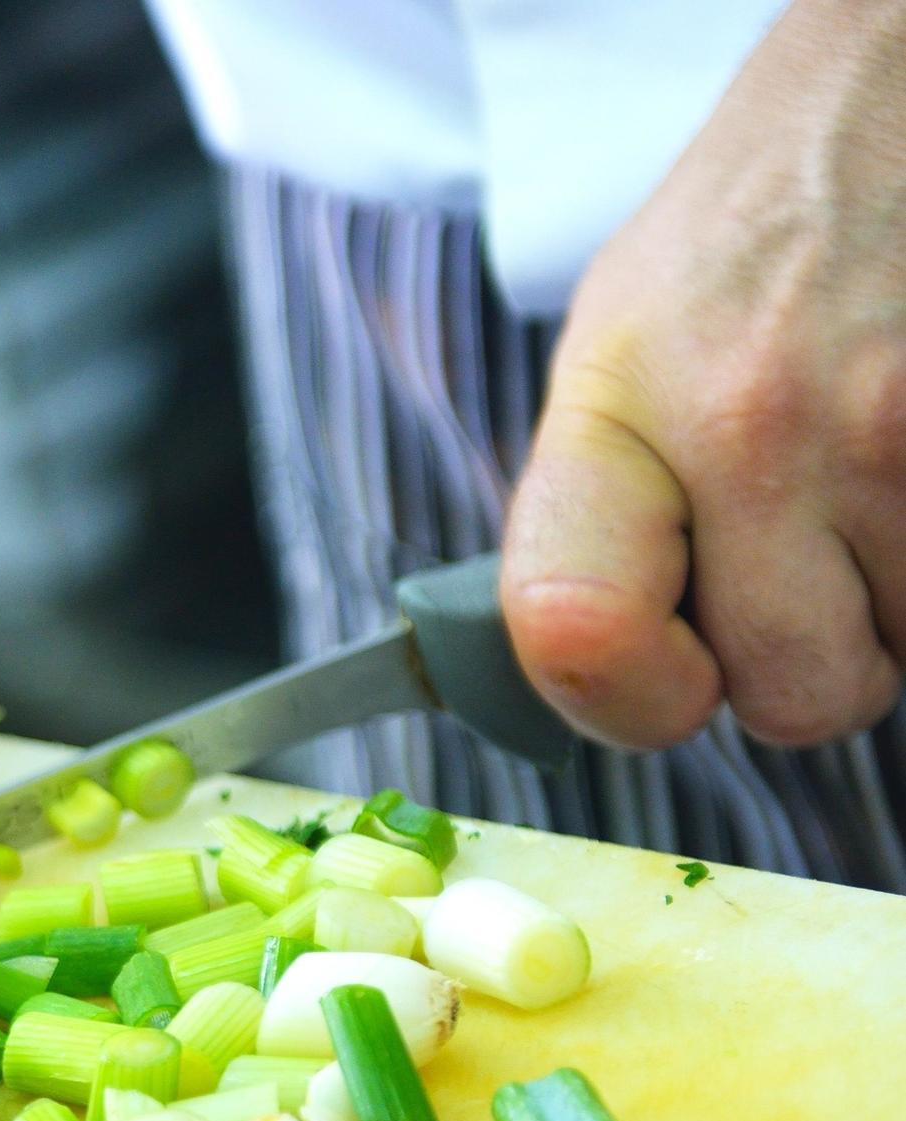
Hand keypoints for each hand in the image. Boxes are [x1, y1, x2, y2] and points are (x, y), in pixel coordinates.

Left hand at [503, 0, 905, 750]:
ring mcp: (901, 429)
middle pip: (794, 696)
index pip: (574, 629)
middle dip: (805, 651)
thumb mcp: (620, 355)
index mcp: (625, 406)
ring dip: (897, 597)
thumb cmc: (754, 241)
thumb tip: (590, 681)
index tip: (663, 675)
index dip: (622, 699)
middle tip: (804, 548)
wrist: (893, 94)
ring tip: (870, 475)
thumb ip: (598, 522)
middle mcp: (759, 423)